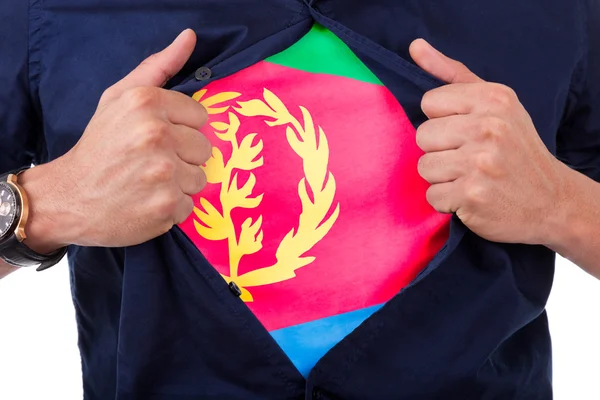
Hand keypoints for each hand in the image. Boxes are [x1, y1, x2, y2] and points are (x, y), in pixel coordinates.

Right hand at [21, 29, 210, 249]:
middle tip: (149, 162)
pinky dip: (171, 208)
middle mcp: (156, 135)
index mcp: (146, 102)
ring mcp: (162, 173)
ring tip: (148, 183)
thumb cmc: (100, 145)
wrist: (69, 196)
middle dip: (182, 157)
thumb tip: (190, 36)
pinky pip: (190, 205)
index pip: (200, 117)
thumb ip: (159, 67)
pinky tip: (146, 202)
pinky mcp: (165, 206)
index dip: (180, 129)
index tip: (156, 139)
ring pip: (200, 178)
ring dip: (179, 184)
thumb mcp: (120, 98)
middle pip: (204, 148)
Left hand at [409, 39, 566, 244]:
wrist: (551, 201)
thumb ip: (452, 74)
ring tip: (470, 177)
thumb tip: (415, 47)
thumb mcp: (496, 104)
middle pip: (422, 135)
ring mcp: (480, 162)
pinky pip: (432, 196)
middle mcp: (488, 127)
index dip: (442, 120)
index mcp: (493, 99)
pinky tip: (470, 197)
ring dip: (442, 178)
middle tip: (469, 158)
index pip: (429, 102)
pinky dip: (447, 202)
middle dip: (440, 150)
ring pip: (424, 167)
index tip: (465, 132)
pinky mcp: (472, 195)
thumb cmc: (516, 148)